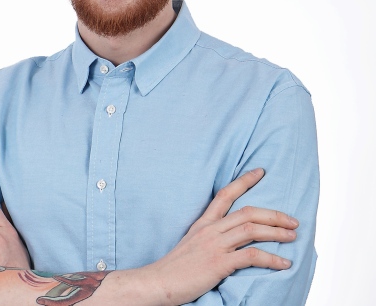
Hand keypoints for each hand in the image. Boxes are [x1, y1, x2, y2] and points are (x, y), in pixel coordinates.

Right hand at [148, 168, 298, 305]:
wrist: (159, 282)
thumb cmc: (176, 267)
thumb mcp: (192, 243)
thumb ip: (210, 237)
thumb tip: (229, 238)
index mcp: (204, 223)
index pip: (225, 194)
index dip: (244, 181)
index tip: (260, 172)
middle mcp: (210, 229)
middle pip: (247, 212)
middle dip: (273, 214)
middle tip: (292, 219)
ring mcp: (215, 245)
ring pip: (251, 230)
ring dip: (277, 232)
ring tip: (293, 235)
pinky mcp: (218, 263)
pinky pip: (250, 256)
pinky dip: (271, 258)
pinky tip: (284, 263)